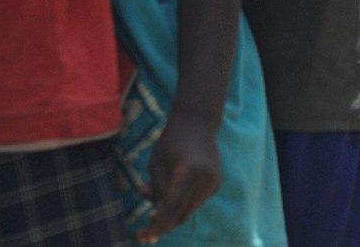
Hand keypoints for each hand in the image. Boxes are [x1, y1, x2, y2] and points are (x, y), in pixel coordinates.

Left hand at [136, 116, 221, 243]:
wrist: (198, 124)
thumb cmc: (171, 141)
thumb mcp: (157, 164)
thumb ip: (157, 189)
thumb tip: (155, 215)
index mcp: (189, 170)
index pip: (172, 204)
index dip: (157, 222)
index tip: (143, 234)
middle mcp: (205, 178)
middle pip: (182, 212)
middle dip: (163, 226)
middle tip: (144, 238)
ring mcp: (213, 182)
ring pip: (189, 210)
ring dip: (170, 218)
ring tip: (150, 221)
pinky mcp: (215, 184)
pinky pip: (194, 202)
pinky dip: (180, 207)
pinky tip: (166, 205)